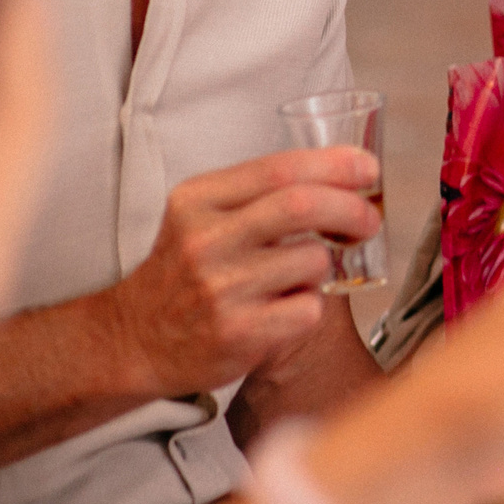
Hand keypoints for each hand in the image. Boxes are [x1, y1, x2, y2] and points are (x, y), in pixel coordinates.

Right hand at [106, 147, 380, 399]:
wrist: (134, 339)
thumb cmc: (186, 269)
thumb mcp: (203, 214)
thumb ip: (260, 191)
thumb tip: (346, 172)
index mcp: (198, 200)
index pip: (280, 169)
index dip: (336, 165)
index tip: (369, 168)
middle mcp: (204, 241)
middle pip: (302, 206)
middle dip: (351, 208)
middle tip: (369, 220)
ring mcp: (220, 290)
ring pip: (313, 260)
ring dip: (324, 264)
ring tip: (300, 274)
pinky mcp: (237, 334)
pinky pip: (309, 309)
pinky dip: (311, 305)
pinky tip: (285, 307)